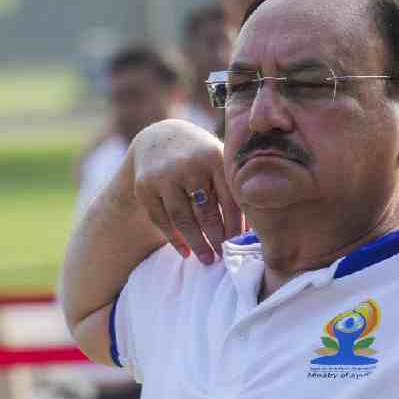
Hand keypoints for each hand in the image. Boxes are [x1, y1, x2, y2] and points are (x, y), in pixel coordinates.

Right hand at [129, 120, 242, 263]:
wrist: (160, 139)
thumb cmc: (202, 157)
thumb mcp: (219, 160)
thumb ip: (234, 187)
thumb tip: (253, 229)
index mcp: (214, 158)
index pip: (229, 199)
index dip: (236, 225)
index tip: (241, 244)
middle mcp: (189, 165)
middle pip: (206, 212)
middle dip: (218, 238)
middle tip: (225, 256)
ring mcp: (164, 176)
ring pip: (183, 219)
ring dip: (197, 243)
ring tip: (208, 259)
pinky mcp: (144, 187)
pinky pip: (161, 220)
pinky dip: (174, 239)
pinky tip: (186, 253)